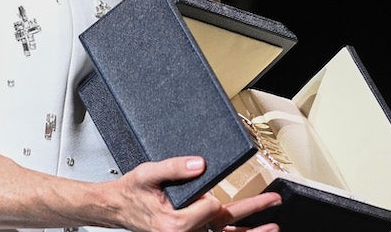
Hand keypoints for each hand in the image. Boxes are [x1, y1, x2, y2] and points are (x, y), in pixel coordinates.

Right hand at [102, 156, 280, 231]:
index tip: (199, 188)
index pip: (210, 207)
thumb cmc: (130, 194)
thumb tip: (200, 164)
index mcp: (175, 224)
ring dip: (250, 231)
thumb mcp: (148, 174)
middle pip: (225, 224)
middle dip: (253, 212)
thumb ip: (174, 168)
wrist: (116, 208)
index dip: (209, 195)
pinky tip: (248, 230)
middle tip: (275, 202)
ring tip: (273, 225)